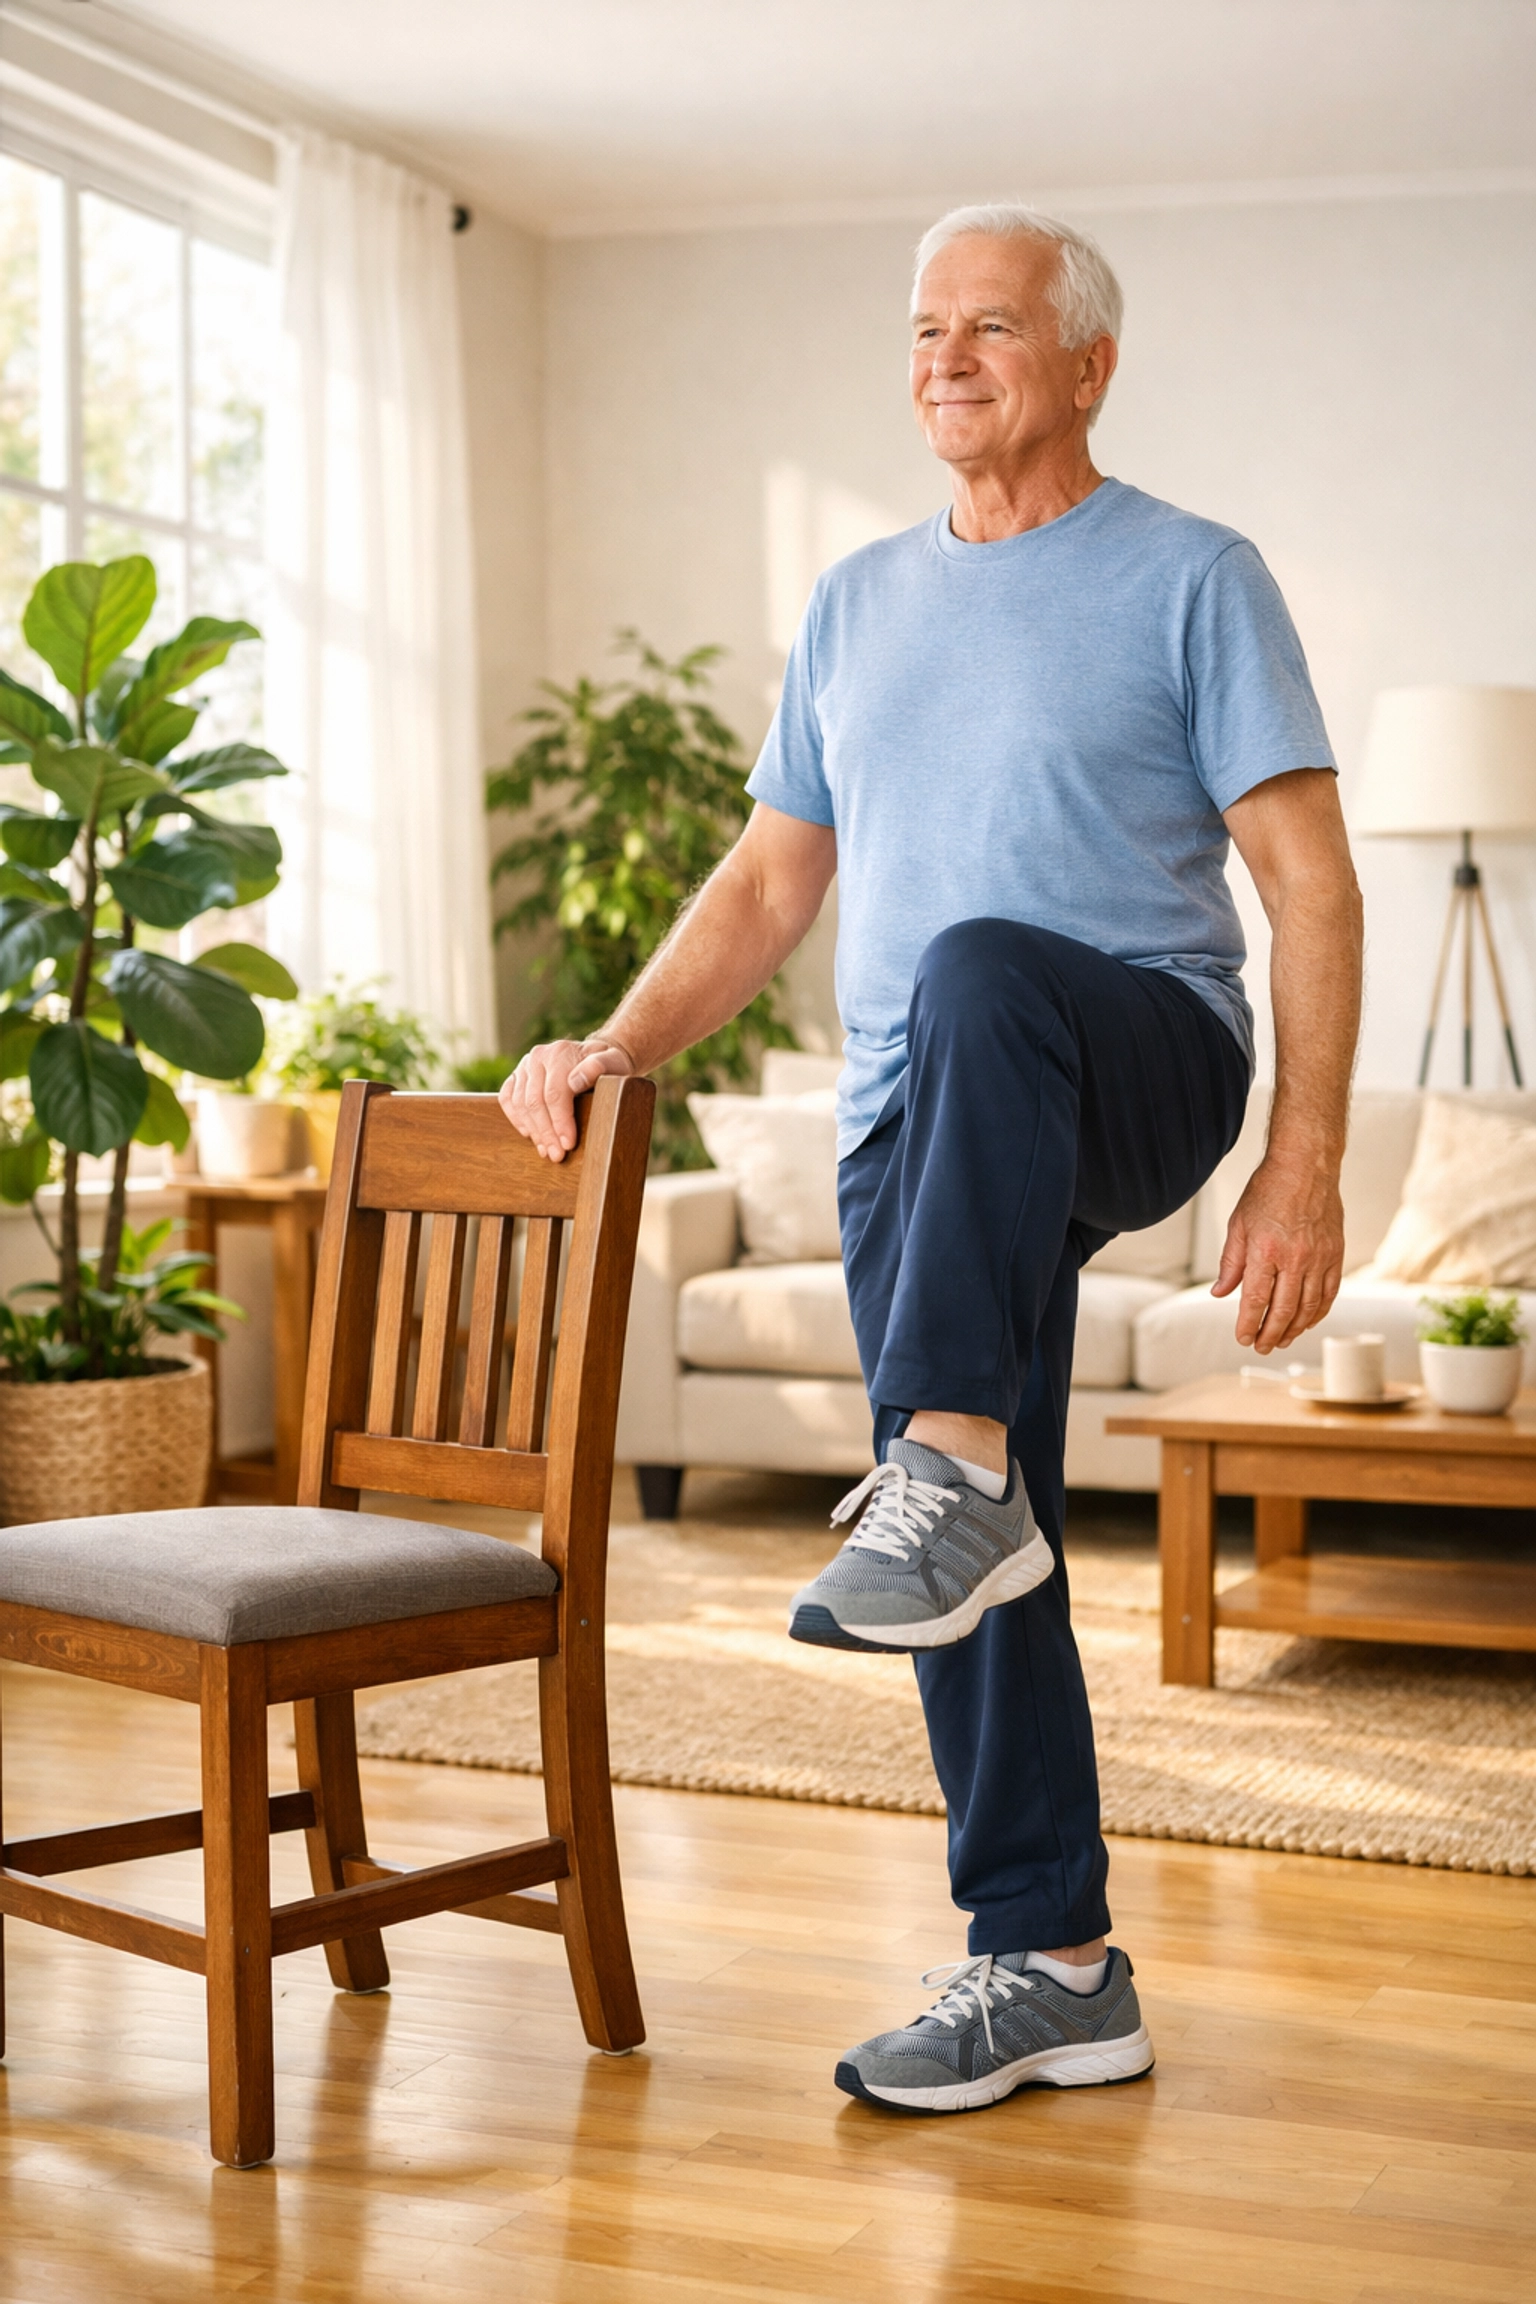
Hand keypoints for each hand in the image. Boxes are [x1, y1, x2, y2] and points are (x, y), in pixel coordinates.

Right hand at [498, 1038, 634, 1160]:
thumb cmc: (608, 1064)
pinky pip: (507, 1098)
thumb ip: (600, 1066)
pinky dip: (515, 1118)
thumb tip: (575, 1081)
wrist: (595, 1056)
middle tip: (557, 1155)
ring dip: (533, 1131)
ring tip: (547, 1150)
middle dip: (546, 1133)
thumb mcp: (614, 1062)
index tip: (568, 1144)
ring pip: (520, 1103)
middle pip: (535, 1101)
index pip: (554, 1094)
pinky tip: (529, 1134)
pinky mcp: (517, 1075)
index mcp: (560, 1053)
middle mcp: (539, 1056)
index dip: (560, 1122)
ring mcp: (525, 1065)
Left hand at [1210, 1156, 1344, 1353]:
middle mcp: (1295, 1258)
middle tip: (1261, 1347)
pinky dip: (1318, 1313)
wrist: (1306, 1166)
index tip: (1243, 1338)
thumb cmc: (1268, 1191)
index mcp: (1265, 1250)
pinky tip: (1307, 1322)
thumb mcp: (1238, 1224)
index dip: (1248, 1324)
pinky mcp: (1335, 1255)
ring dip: (1294, 1329)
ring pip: (1308, 1307)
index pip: (1255, 1299)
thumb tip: (1220, 1293)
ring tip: (1281, 1340)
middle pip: (1283, 1309)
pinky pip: (1329, 1294)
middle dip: (1270, 1334)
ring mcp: (1319, 1258)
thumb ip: (1230, 1263)